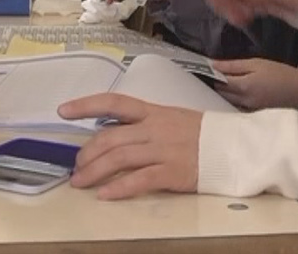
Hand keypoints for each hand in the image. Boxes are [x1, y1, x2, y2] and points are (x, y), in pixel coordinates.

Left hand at [56, 93, 200, 199]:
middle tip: (76, 166)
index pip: (114, 102)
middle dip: (86, 153)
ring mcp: (163, 150)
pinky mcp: (172, 172)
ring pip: (119, 158)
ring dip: (94, 171)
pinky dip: (118, 188)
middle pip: (109, 137)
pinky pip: (139, 180)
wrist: (235, 147)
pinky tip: (104, 194)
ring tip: (80, 182)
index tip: (63, 111)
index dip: (86, 105)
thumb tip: (114, 132)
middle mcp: (154, 128)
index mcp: (153, 112)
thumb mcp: (172, 118)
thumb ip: (144, 124)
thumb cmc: (203, 134)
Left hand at [212, 58, 297, 111]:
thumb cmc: (281, 74)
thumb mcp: (257, 64)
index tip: (207, 67)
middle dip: (217, 83)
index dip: (212, 74)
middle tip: (215, 73)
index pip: (219, 82)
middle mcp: (243, 101)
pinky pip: (237, 107)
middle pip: (221, 93)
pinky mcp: (254, 114)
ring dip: (224, 92)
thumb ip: (234, 65)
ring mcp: (248, 110)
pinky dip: (234, 99)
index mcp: (243, 87)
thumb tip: (213, 64)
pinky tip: (237, 93)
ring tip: (225, 82)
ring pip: (228, 101)